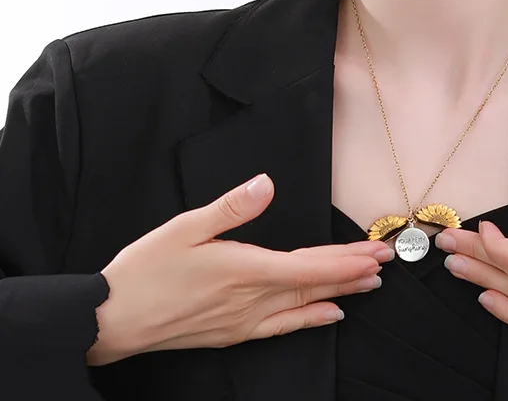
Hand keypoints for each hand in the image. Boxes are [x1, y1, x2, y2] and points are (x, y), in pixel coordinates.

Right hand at [87, 173, 392, 365]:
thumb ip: (231, 208)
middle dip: (353, 272)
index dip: (347, 259)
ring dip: (341, 292)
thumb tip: (265, 183)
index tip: (376, 252)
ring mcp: (244, 321)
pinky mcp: (233, 333)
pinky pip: (283, 326)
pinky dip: (311, 318)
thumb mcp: (185, 228)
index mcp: (246, 269)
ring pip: (305, 305)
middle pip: (315, 284)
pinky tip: (329, 314)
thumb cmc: (146, 270)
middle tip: (386, 262)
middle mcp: (252, 299)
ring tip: (370, 284)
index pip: (310, 265)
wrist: (113, 321)